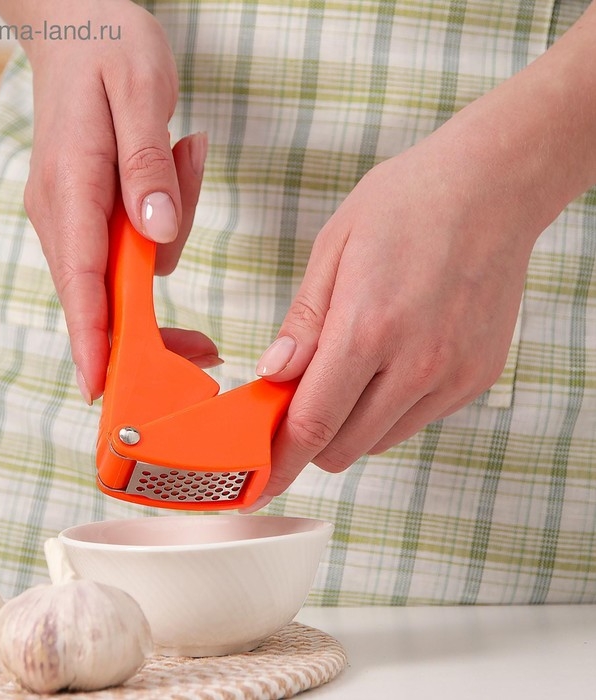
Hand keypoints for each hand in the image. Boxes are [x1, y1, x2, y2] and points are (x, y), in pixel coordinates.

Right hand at [0, 0, 213, 402]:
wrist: (78, 21)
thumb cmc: (108, 48)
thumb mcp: (140, 92)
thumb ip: (147, 165)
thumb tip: (156, 233)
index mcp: (71, 185)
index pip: (82, 278)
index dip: (93, 340)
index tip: (104, 389)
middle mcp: (62, 211)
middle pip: (100, 297)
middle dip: (149, 328)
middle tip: (204, 350)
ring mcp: (71, 214)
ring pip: (120, 274)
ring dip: (166, 244)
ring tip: (183, 156)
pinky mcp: (88, 212)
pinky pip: (127, 249)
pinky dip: (160, 228)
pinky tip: (175, 169)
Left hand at [252, 108, 546, 503]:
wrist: (492, 187)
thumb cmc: (406, 205)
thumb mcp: (334, 250)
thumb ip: (303, 325)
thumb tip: (272, 375)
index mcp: (368, 329)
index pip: (311, 425)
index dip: (277, 464)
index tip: (257, 488)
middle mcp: (416, 365)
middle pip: (343, 448)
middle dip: (309, 440)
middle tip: (297, 400)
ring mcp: (453, 376)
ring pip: (379, 441)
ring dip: (350, 424)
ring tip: (351, 368)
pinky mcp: (476, 378)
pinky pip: (416, 420)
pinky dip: (389, 409)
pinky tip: (391, 361)